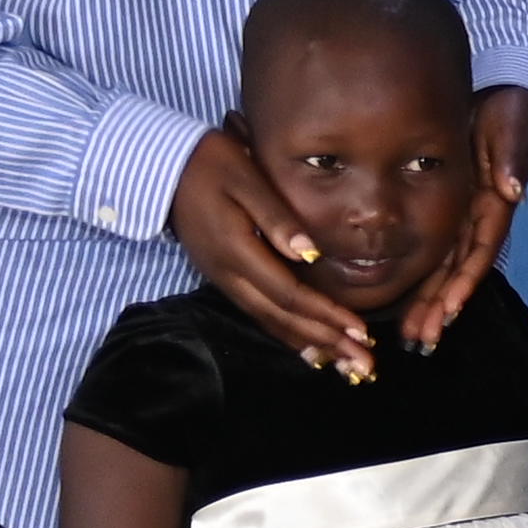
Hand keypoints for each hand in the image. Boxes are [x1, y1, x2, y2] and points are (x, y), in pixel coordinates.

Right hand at [168, 129, 380, 373]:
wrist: (163, 167)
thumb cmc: (211, 163)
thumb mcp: (245, 180)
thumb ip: (276, 217)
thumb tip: (310, 254)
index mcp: (236, 251)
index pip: (288, 293)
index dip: (325, 314)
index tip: (361, 330)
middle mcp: (227, 274)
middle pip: (281, 318)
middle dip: (326, 341)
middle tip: (364, 364)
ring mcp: (222, 279)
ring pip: (269, 321)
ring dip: (308, 344)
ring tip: (344, 364)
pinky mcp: (223, 276)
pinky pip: (258, 314)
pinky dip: (285, 333)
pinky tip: (307, 348)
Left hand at [393, 84, 527, 352]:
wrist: (501, 88)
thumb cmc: (507, 108)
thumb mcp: (510, 126)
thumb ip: (512, 154)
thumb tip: (513, 189)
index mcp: (493, 203)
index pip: (479, 251)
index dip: (463, 283)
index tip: (446, 312)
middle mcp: (477, 215)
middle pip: (459, 269)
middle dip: (441, 306)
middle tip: (420, 339)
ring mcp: (460, 213)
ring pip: (443, 265)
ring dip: (429, 300)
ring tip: (410, 332)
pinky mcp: (444, 206)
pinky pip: (431, 247)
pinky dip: (421, 275)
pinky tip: (403, 296)